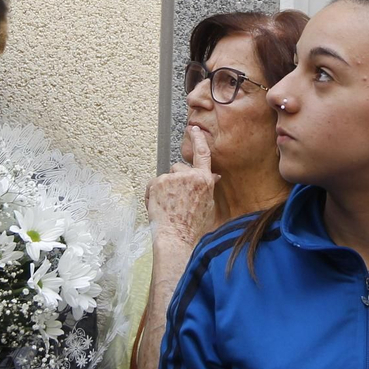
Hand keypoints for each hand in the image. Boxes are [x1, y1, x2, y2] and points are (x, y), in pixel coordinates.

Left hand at [145, 126, 218, 245]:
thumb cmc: (194, 229)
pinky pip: (154, 184)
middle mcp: (189, 175)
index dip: (198, 140)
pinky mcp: (157, 182)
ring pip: (166, 178)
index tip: (194, 129)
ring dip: (165, 188)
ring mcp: (172, 178)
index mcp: (205, 180)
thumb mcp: (209, 206)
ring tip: (169, 207)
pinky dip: (154, 193)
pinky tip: (160, 207)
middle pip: (179, 168)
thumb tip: (214, 177)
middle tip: (177, 200)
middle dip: (177, 180)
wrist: (177, 238)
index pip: (203, 154)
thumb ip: (209, 188)